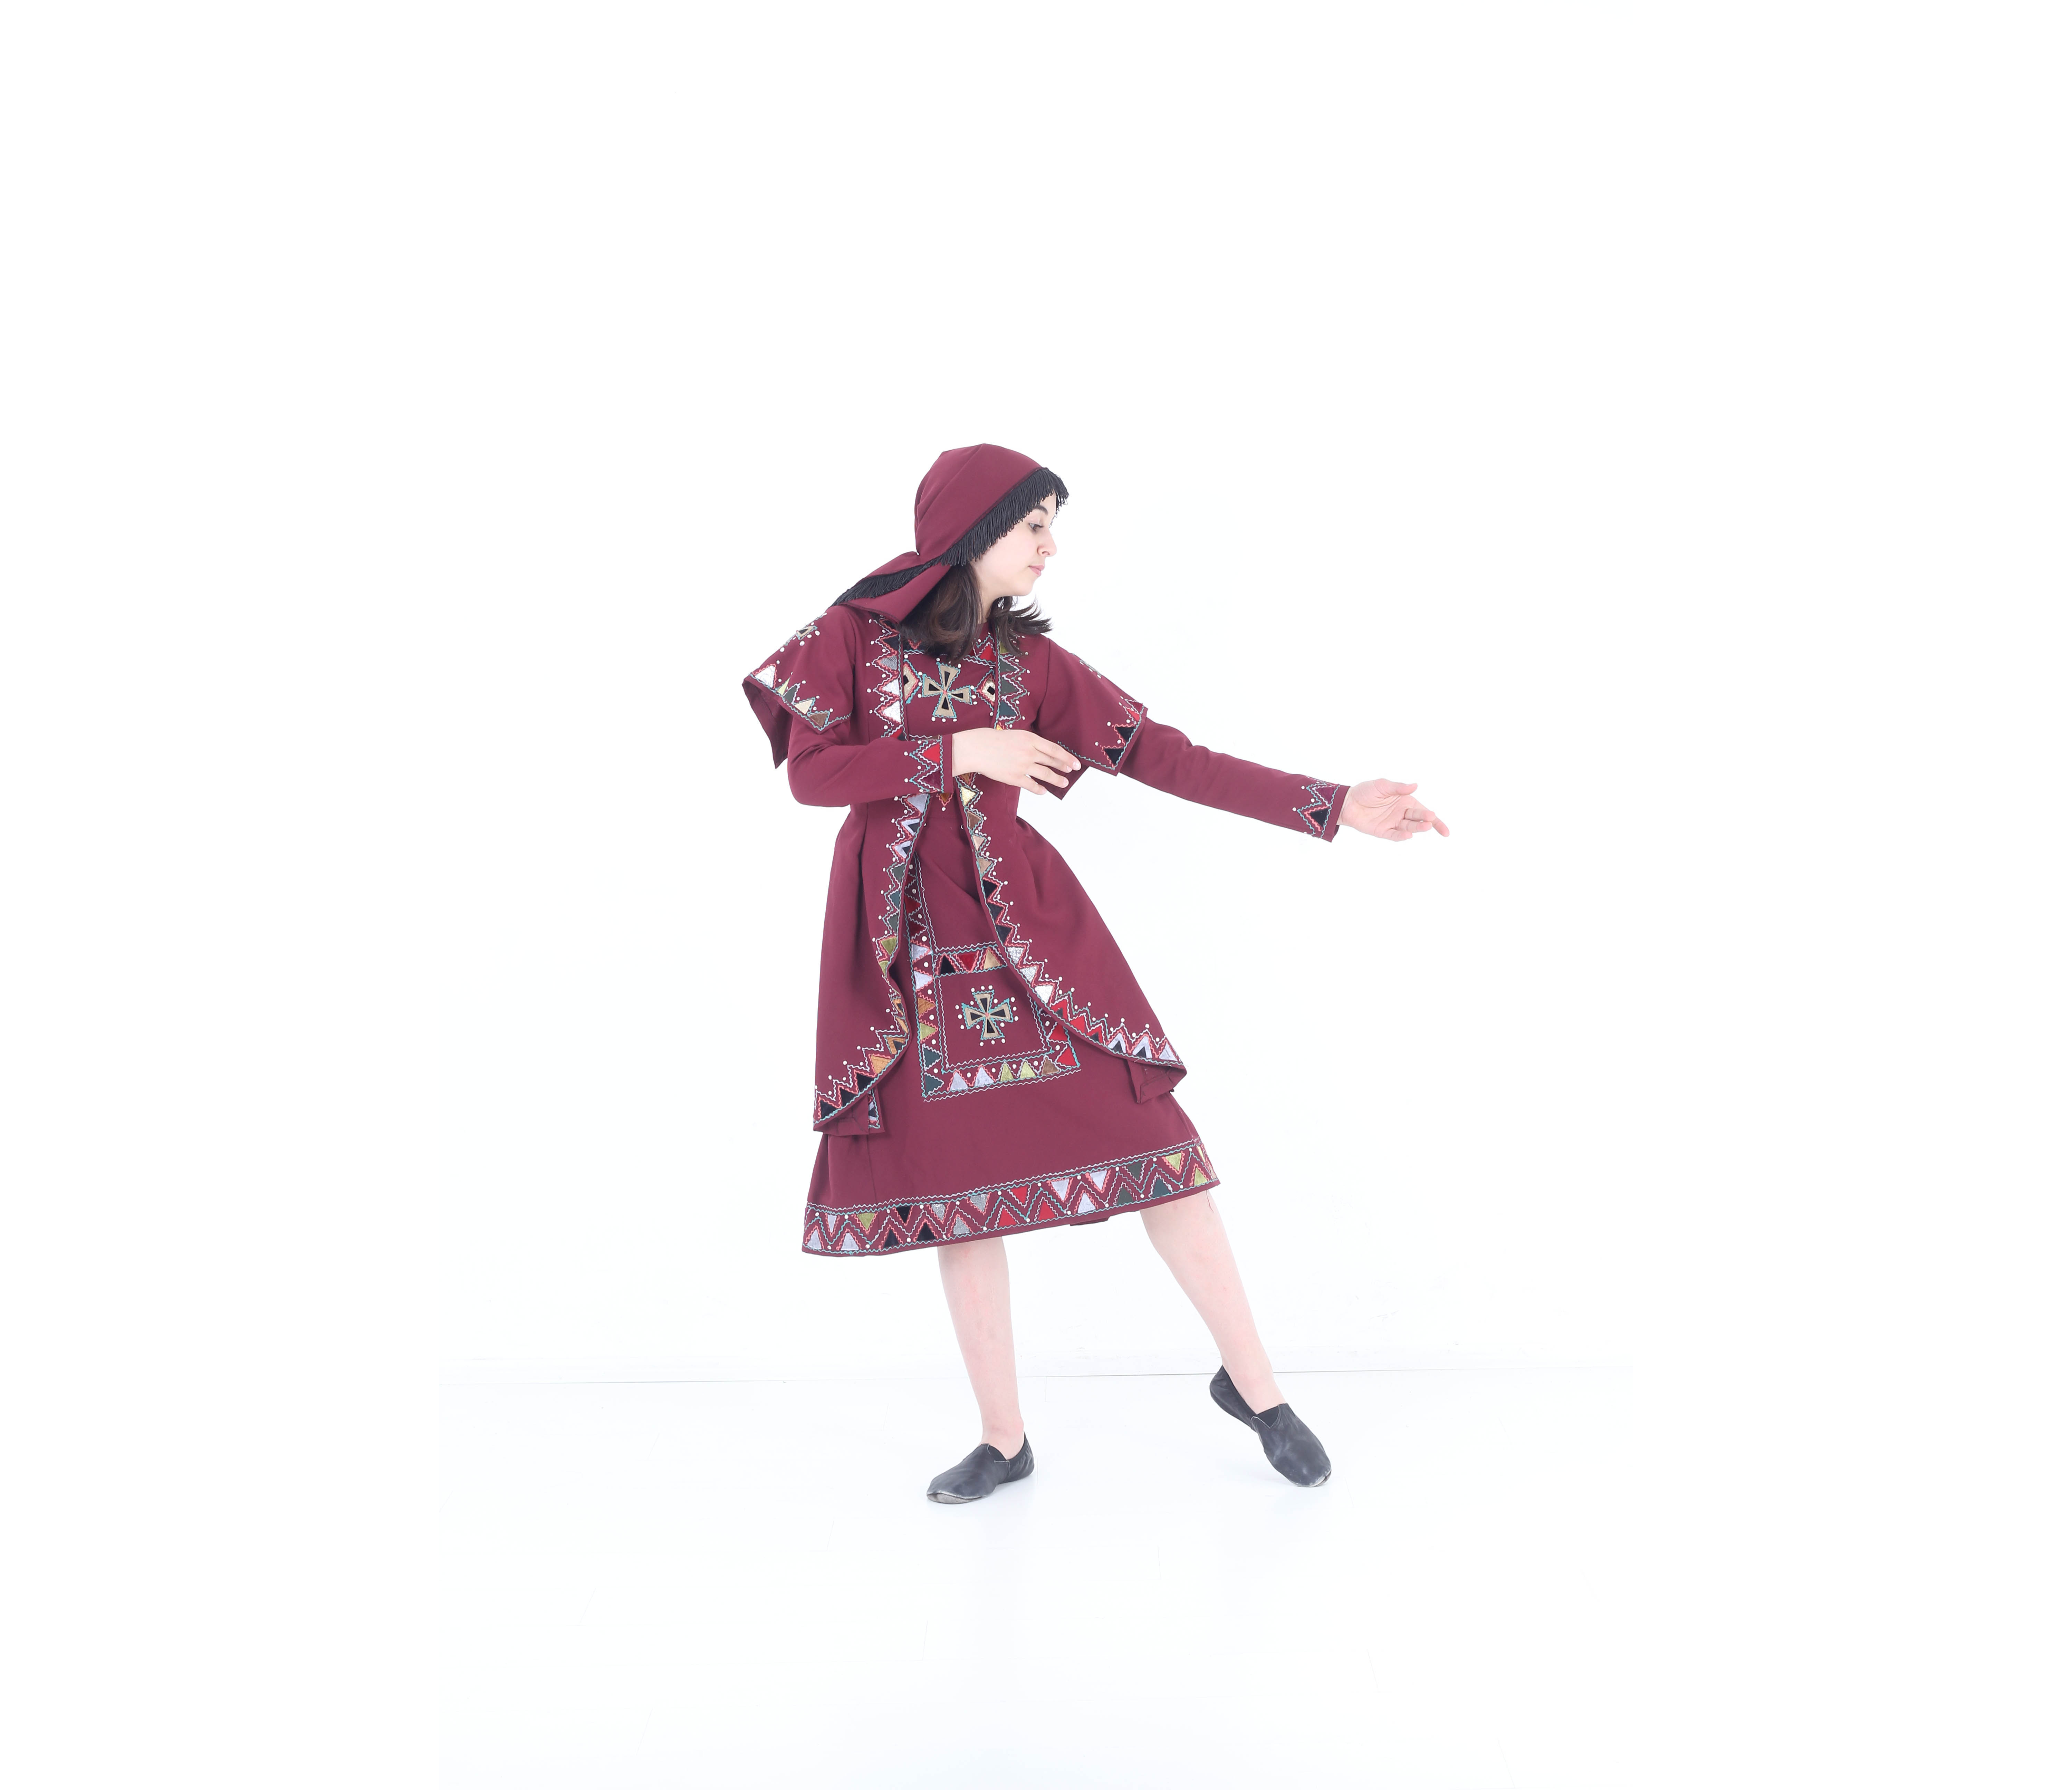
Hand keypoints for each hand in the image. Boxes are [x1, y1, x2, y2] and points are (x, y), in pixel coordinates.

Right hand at [950, 727, 1081, 794]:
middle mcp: (1029, 753)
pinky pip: (1032, 785)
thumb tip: (1043, 750)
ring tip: (1063, 783)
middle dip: (1064, 767)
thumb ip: (1031, 742)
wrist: (977, 748)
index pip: (1055, 750)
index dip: (1067, 757)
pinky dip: (1040, 789)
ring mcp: (1022, 766)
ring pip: (1045, 774)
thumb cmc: (994, 739)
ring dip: (1056, 780)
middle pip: (1052, 762)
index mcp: (1031, 739)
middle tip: (1071, 771)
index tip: (1075, 763)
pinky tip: (1044, 791)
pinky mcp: (1014, 778)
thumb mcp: (1017, 734)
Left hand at [1341, 778, 1448, 841]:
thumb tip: (1415, 786)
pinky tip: (1408, 834)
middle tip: (1430, 818)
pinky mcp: (1383, 831)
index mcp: (1405, 802)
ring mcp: (1393, 823)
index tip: (1446, 832)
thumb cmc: (1366, 791)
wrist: (1347, 801)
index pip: (1424, 812)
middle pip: (1418, 819)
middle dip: (1426, 819)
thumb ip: (1399, 788)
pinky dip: (1401, 836)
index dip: (1436, 821)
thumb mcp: (1383, 785)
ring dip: (1417, 827)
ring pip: (1409, 827)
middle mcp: (1402, 814)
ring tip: (1425, 826)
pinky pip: (1394, 835)